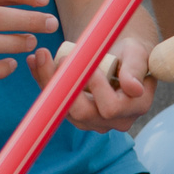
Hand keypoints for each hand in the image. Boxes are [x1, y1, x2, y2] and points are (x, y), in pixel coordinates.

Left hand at [30, 36, 153, 131]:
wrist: (119, 57)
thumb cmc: (131, 53)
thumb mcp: (138, 54)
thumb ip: (136, 69)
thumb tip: (134, 89)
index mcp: (135, 107)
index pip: (112, 108)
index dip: (97, 89)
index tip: (90, 68)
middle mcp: (114, 120)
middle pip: (83, 113)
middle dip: (67, 86)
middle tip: (61, 58)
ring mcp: (93, 121)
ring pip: (64, 109)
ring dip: (49, 82)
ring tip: (41, 55)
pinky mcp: (75, 115)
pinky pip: (55, 102)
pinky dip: (44, 81)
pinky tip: (35, 62)